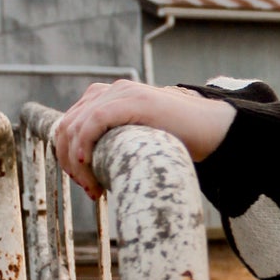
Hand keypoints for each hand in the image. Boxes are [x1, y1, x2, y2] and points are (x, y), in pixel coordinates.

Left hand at [52, 82, 234, 199]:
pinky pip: (94, 120)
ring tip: (93, 186)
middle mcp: (112, 90)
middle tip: (88, 188)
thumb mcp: (138, 138)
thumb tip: (94, 168)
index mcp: (110, 97)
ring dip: (76, 161)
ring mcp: (122, 92)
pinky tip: (88, 163)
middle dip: (69, 161)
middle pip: (68, 125)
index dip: (68, 154)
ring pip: (76, 125)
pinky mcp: (133, 100)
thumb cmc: (180, 138)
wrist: (212, 128)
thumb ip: (116, 142)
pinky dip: (84, 143)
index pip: (71, 123)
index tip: (84, 182)